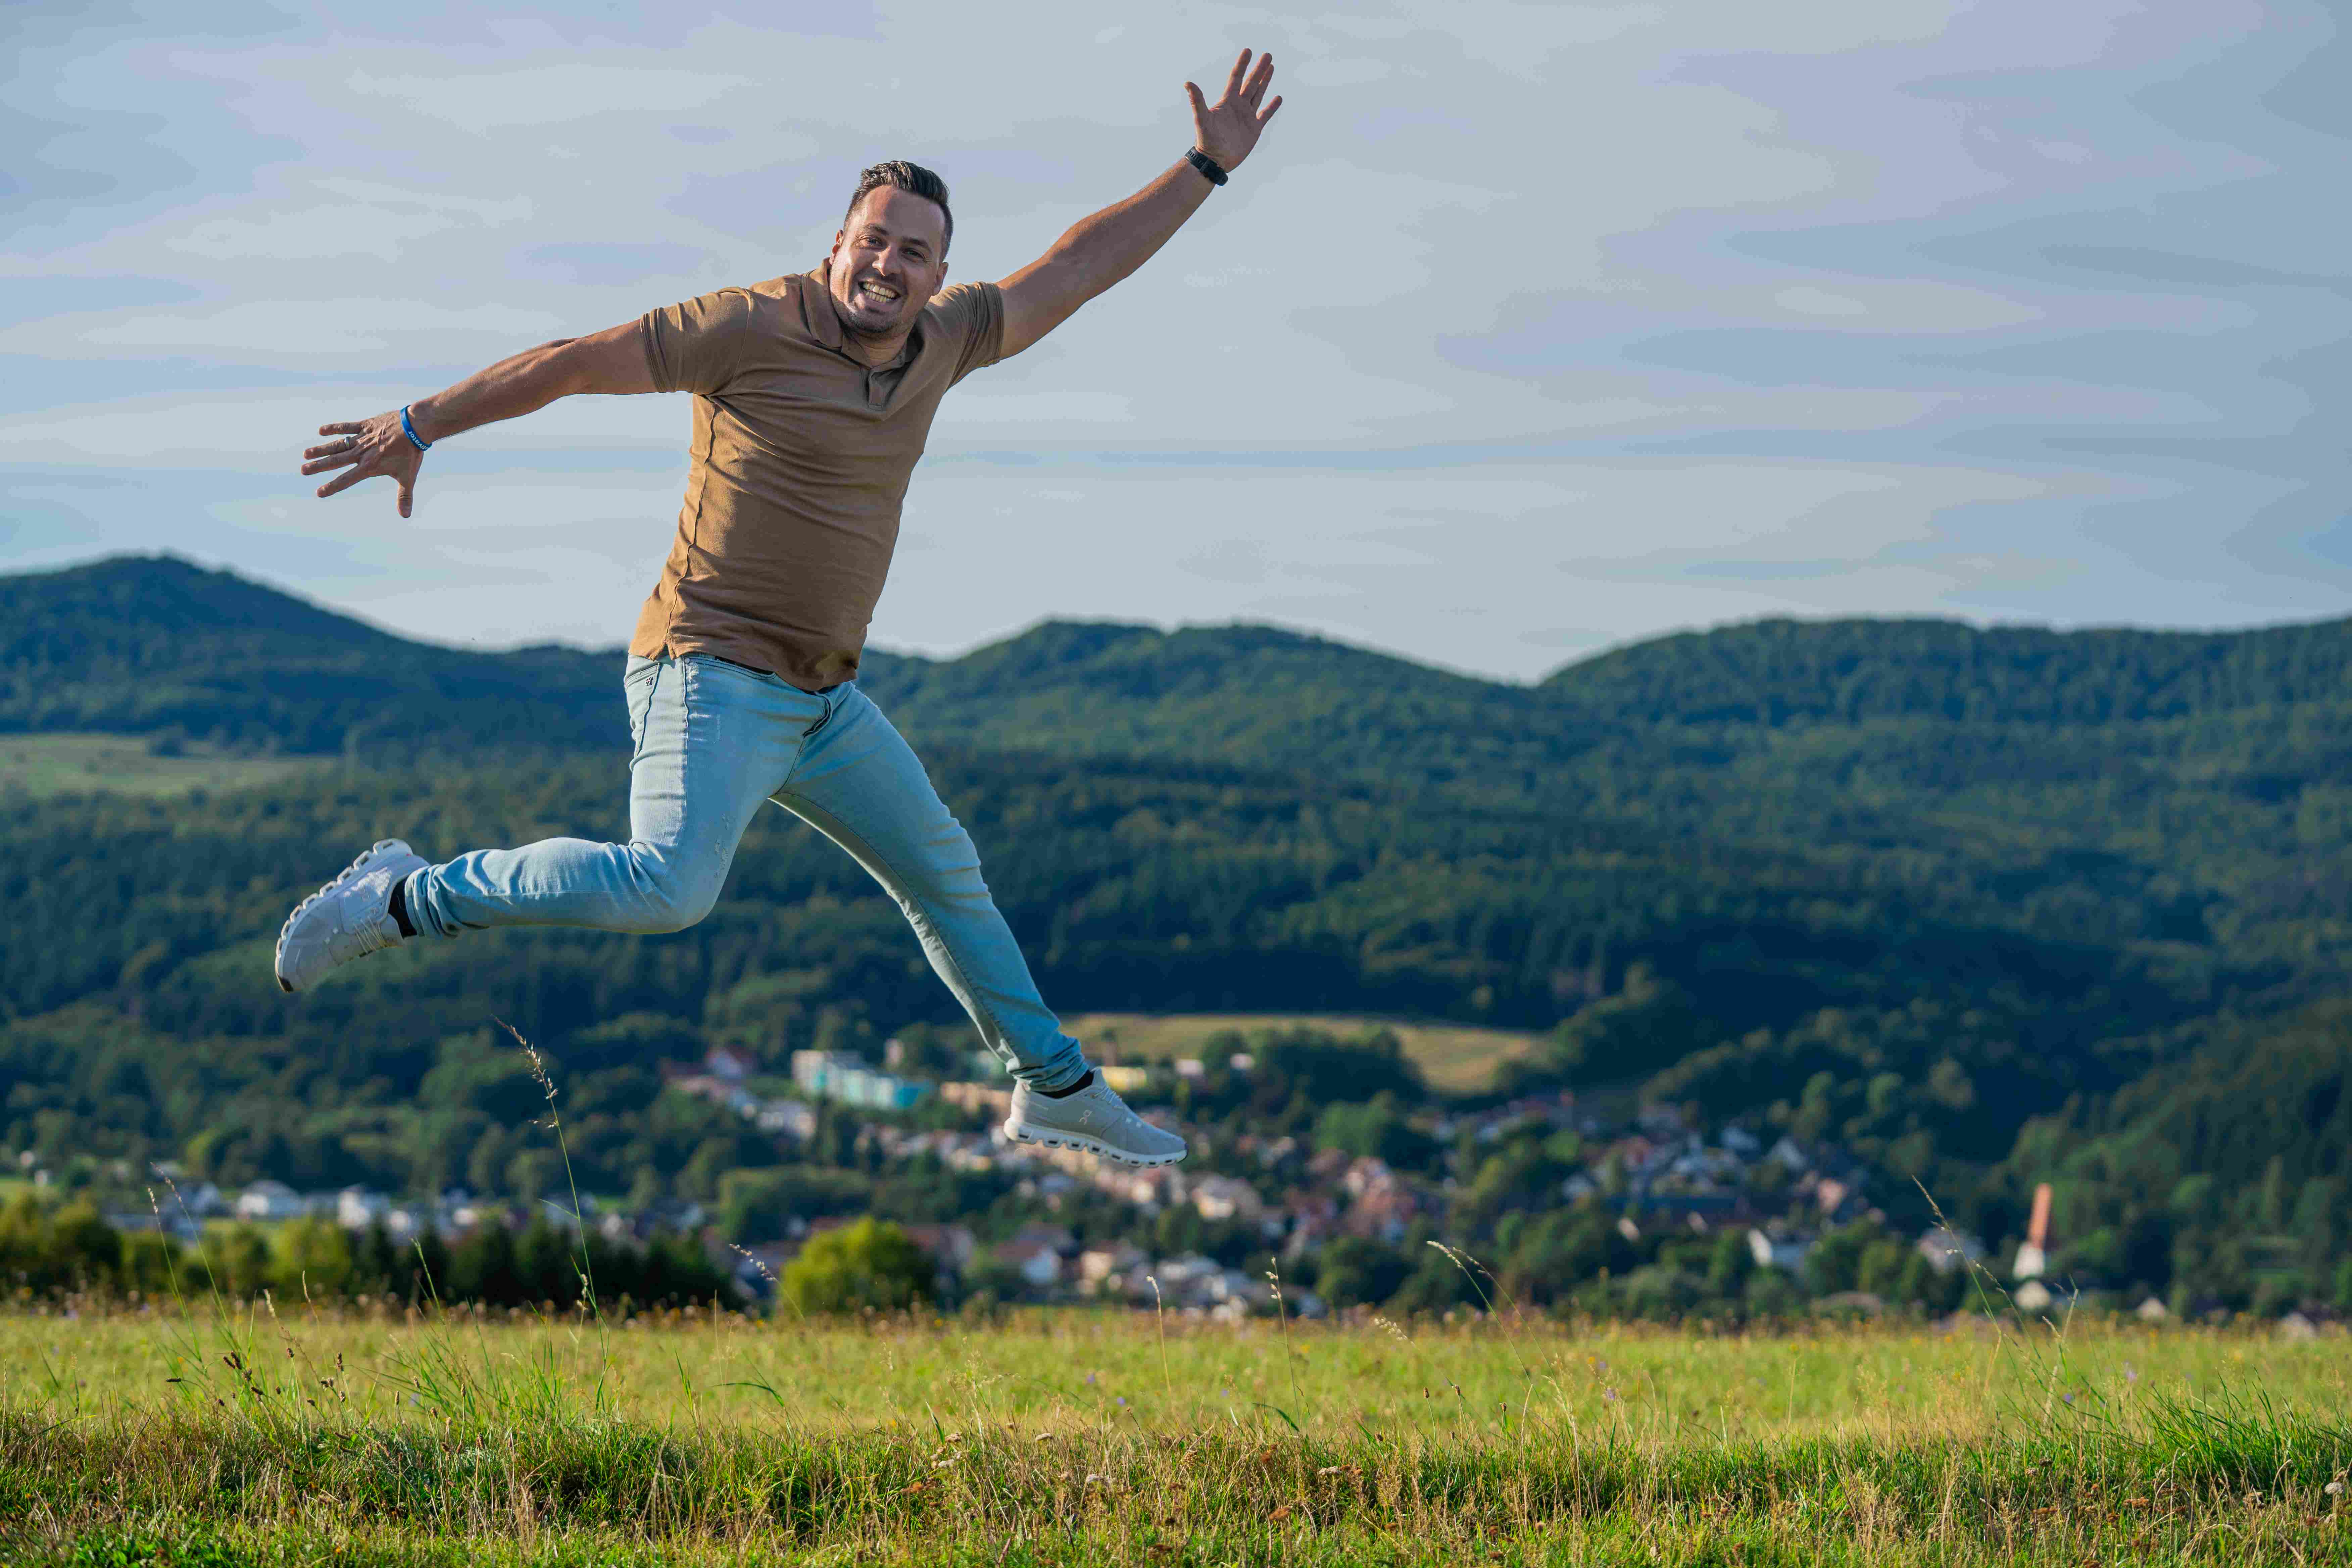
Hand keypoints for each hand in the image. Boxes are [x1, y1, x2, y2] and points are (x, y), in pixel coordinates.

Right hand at [301, 412, 424, 516]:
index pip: (347, 479)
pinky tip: (321, 430)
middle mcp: (362, 453)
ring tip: (306, 454)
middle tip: (303, 470)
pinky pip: (346, 426)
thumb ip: (404, 496)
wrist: (416, 427)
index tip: (319, 492)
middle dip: (318, 466)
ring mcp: (362, 438)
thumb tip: (405, 516)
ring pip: (337, 445)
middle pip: (335, 461)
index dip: (332, 486)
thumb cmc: (411, 453)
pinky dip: (334, 428)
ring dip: (321, 449)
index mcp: (369, 466)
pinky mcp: (365, 425)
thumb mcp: (407, 476)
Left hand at [1185, 49, 1282, 172]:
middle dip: (1259, 69)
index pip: (1236, 77)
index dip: (1242, 64)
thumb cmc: (1207, 140)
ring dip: (1265, 81)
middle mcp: (1238, 106)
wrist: (1215, 160)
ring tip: (1271, 67)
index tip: (1248, 50)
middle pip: (1250, 83)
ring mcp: (1247, 116)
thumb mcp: (1202, 119)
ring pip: (1258, 94)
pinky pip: (1265, 114)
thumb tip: (1187, 83)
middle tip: (1267, 55)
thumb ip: (1197, 101)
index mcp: (1227, 101)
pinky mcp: (1254, 128)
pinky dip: (1272, 106)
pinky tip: (1278, 97)